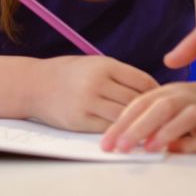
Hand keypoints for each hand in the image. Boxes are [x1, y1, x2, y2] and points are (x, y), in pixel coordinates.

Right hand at [32, 56, 158, 132]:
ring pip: (124, 115)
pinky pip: (107, 128)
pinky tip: (126, 132)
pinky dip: (119, 131)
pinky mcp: (79, 120)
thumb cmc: (68, 73)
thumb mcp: (94, 64)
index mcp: (105, 65)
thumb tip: (148, 87)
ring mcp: (88, 102)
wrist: (34, 85)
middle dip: (150, 109)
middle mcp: (98, 82)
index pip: (142, 80)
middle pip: (136, 99)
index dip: (156, 91)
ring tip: (147, 127)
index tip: (162, 99)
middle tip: (160, 117)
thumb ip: (118, 74)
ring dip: (136, 122)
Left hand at [100, 80, 195, 153]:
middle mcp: (187, 97)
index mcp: (168, 91)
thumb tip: (118, 136)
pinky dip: (193, 143)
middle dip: (140, 127)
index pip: (141, 104)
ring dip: (168, 131)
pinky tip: (177, 150)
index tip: (107, 143)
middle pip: (163, 107)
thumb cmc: (189, 101)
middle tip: (121, 146)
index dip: (122, 123)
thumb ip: (143, 115)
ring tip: (148, 147)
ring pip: (188, 117)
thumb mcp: (165, 100)